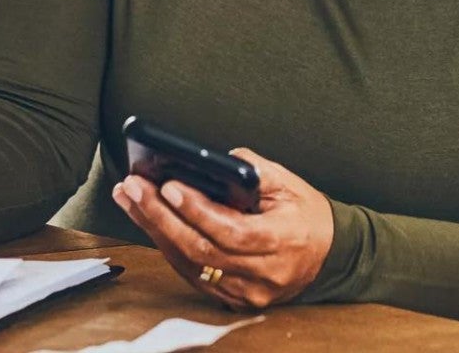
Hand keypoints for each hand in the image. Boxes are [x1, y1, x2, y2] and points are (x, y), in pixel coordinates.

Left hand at [112, 148, 332, 310]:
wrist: (330, 254)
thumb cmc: (306, 214)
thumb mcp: (288, 183)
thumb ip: (251, 168)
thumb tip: (208, 159)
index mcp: (282, 242)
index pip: (230, 231)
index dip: (195, 209)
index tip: (168, 185)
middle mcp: (263, 274)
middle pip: (201, 250)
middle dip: (160, 216)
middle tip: (132, 187)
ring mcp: (247, 292)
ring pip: (190, 264)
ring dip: (154, 229)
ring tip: (129, 198)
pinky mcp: (234, 298)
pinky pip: (193, 273)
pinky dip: (168, 246)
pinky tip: (148, 221)